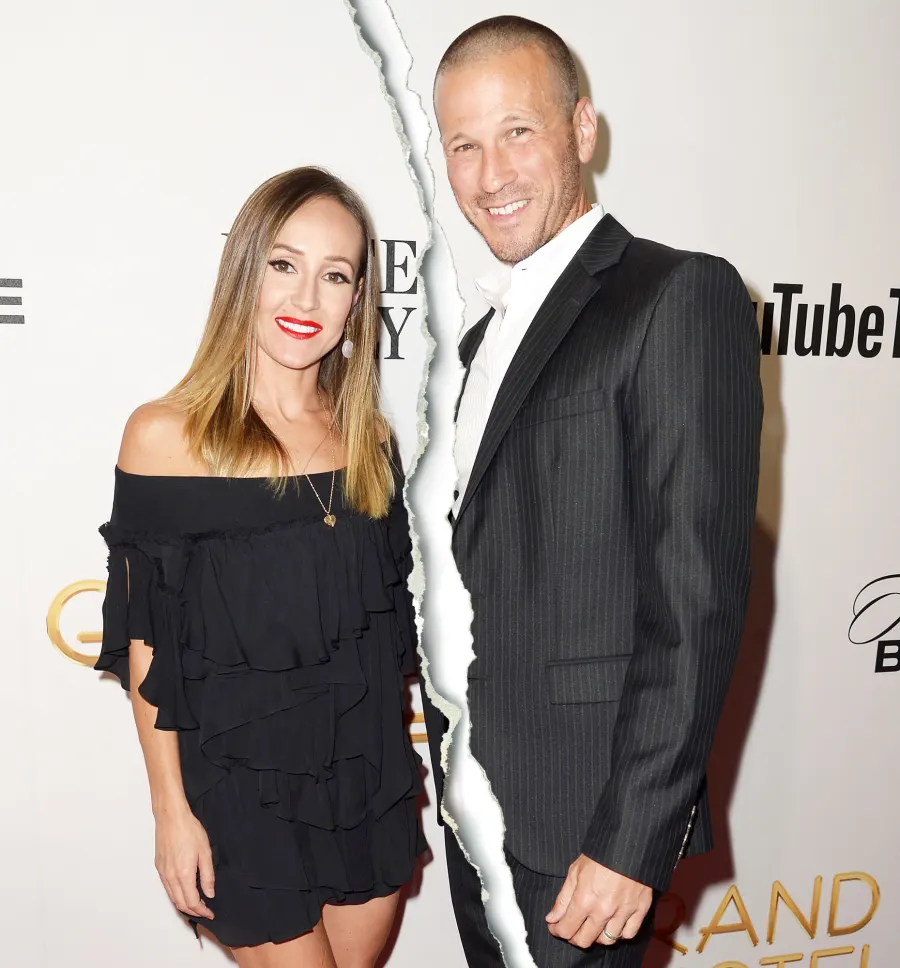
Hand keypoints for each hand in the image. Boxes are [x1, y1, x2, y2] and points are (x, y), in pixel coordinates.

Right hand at [154, 804, 215, 919]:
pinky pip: (167, 888)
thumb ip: (207, 875)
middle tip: (205, 910)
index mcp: (184, 874)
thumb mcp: (205, 852)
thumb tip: (209, 893)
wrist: (171, 818)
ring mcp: (163, 873)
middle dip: (193, 911)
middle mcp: (171, 877)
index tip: (210, 913)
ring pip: (173, 897)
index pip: (192, 902)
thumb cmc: (189, 830)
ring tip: (197, 903)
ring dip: (184, 904)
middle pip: (181, 904)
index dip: (202, 911)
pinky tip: (185, 891)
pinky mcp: (159, 868)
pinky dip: (176, 895)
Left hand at [545, 855, 651, 948]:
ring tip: (592, 925)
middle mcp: (603, 910)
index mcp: (584, 899)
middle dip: (574, 937)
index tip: (555, 927)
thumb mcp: (575, 871)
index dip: (557, 931)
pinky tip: (613, 923)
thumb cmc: (600, 854)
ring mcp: (623, 912)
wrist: (628, 842)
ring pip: (607, 941)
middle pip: (584, 940)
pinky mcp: (640, 910)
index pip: (566, 930)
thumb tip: (552, 918)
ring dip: (596, 936)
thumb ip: (563, 898)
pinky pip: (628, 934)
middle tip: (572, 927)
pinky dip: (619, 933)